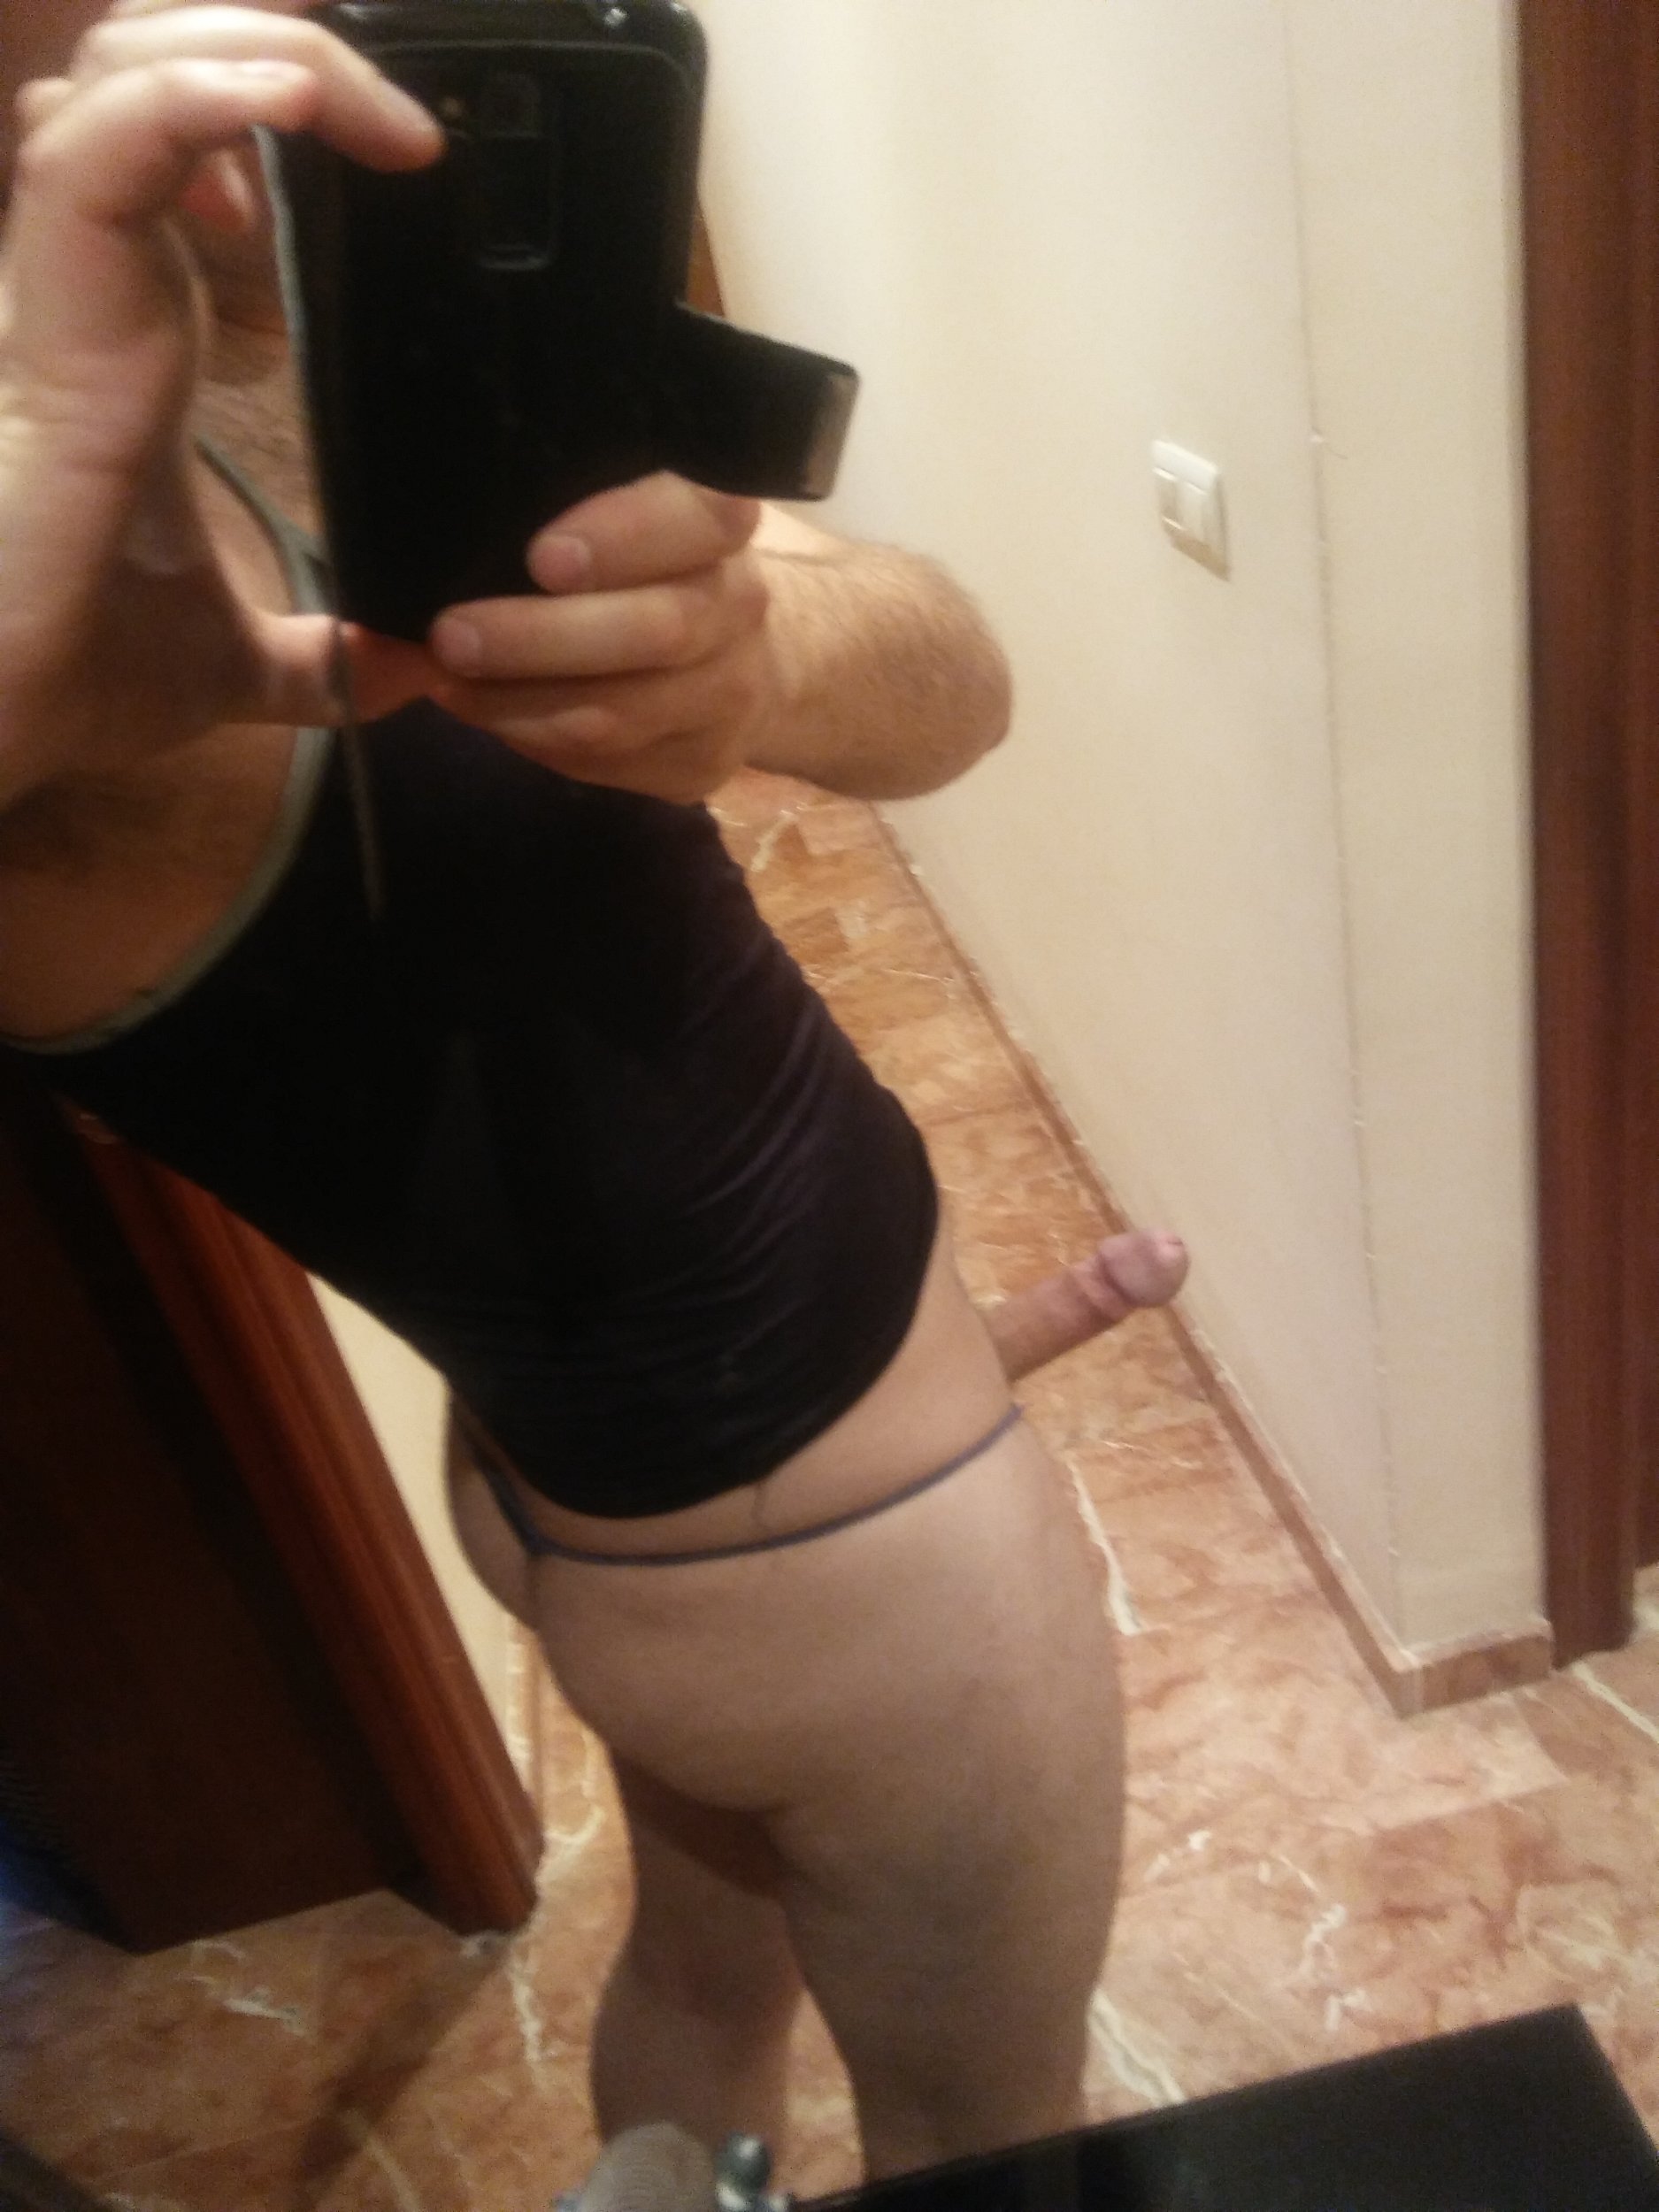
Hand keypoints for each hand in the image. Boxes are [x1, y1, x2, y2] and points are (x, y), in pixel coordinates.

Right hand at [0, 3, 440, 809]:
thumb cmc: (77, 670)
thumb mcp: (233, 663)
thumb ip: (317, 657)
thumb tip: (403, 671)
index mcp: (131, 329)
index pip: (176, 142)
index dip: (264, 105)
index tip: (385, 161)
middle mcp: (89, 280)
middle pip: (148, 65)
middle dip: (271, 43)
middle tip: (397, 124)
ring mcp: (61, 283)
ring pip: (120, 72)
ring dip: (248, 51)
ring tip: (357, 109)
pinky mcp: (51, 310)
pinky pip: (106, 148)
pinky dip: (199, 103)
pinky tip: (291, 108)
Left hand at [409, 472, 780, 806]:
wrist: (750, 660)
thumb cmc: (644, 566)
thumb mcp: (612, 514)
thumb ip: (534, 513)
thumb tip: (391, 562)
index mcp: (719, 523)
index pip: (695, 516)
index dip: (624, 536)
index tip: (543, 557)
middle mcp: (739, 606)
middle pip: (657, 630)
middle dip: (543, 639)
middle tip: (452, 638)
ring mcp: (730, 693)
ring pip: (623, 714)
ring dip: (523, 706)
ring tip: (448, 687)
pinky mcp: (705, 765)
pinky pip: (613, 765)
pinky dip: (542, 744)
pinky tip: (496, 719)